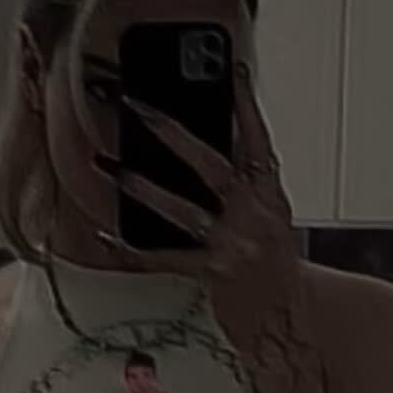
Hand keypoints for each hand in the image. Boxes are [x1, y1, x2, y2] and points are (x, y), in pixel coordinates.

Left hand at [88, 62, 313, 381]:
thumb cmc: (272, 272)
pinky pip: (163, 257)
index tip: (229, 70)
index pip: (258, 140)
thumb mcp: (269, 222)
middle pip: (211, 163)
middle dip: (171, 130)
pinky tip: (105, 237)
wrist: (287, 323)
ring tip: (108, 165)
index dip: (244, 105)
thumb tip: (200, 160)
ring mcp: (234, 244)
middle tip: (138, 105)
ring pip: (181, 208)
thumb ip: (244, 191)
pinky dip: (131, 248)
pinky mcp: (213, 274)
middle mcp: (255, 214)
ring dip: (141, 185)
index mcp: (271, 196)